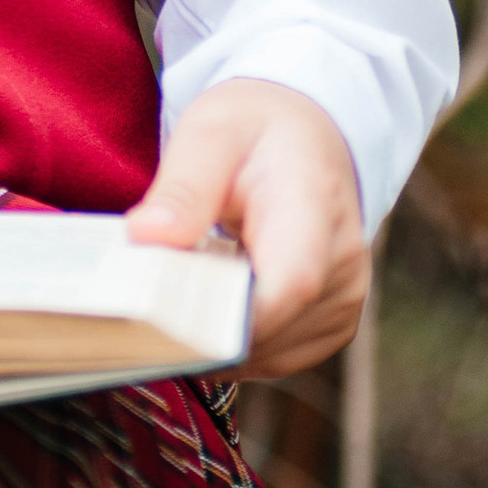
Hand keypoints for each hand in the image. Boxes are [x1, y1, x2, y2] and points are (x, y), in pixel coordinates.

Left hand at [124, 78, 370, 377]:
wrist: (306, 136)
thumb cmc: (256, 130)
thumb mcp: (211, 133)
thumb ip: (182, 187)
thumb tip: (144, 236)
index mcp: (315, 204)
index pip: (291, 283)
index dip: (230, 317)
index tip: (166, 319)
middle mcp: (343, 260)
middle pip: (272, 327)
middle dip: (202, 328)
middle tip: (145, 308)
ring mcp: (343, 299)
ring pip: (267, 352)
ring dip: (214, 338)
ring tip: (180, 295)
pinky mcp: (332, 324)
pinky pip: (274, 357)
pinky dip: (233, 343)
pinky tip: (209, 306)